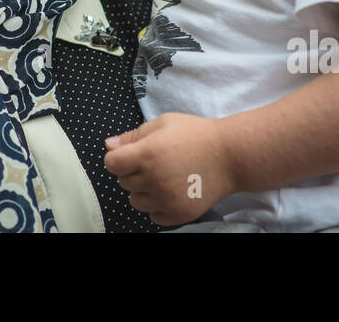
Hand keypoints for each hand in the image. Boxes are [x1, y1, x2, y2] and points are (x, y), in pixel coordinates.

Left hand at [104, 113, 235, 225]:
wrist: (230, 156)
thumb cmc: (195, 134)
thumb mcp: (163, 123)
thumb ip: (133, 135)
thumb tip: (108, 145)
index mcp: (147, 154)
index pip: (111, 164)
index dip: (117, 157)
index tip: (129, 155)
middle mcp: (154, 180)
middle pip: (123, 182)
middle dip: (132, 172)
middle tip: (154, 162)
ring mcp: (166, 200)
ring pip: (135, 201)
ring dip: (142, 190)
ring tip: (162, 177)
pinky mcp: (178, 215)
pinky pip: (153, 216)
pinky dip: (157, 206)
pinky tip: (171, 191)